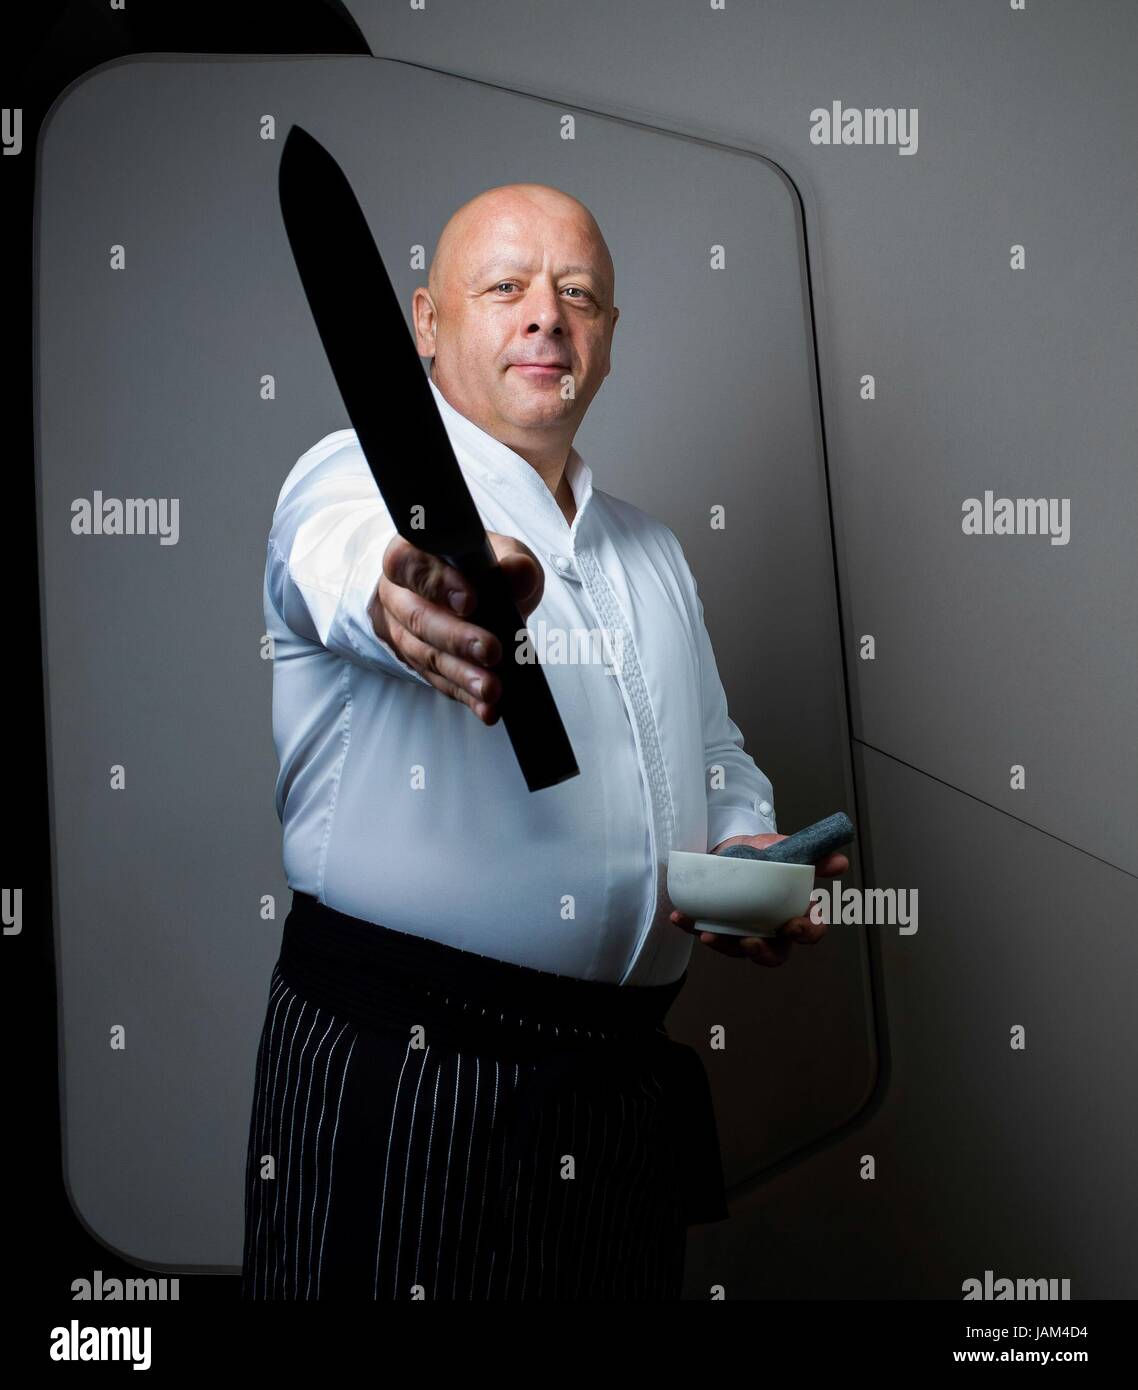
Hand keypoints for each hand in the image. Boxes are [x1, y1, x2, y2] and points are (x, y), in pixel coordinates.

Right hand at [368, 532, 543, 723]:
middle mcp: (398, 594)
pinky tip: (486, 706)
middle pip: (417, 618)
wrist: (472, 591)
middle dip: (456, 638)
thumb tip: (517, 574)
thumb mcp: (501, 552)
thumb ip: (511, 562)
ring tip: (492, 687)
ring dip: (461, 674)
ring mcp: (402, 632)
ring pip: (425, 655)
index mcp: (410, 555)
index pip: (410, 565)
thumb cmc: (479, 567)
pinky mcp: (416, 663)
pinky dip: (465, 695)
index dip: (438, 584)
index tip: (470, 602)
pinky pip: (437, 681)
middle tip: (491, 650)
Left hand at [669, 832, 848, 966]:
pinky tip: (680, 917)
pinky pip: (703, 929)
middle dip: (764, 953)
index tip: (795, 924)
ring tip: (709, 937)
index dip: (806, 933)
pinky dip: (691, 926)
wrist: (735, 845)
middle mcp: (770, 928)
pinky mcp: (715, 924)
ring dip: (724, 946)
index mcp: (794, 913)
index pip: (809, 932)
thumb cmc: (767, 855)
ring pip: (736, 949)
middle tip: (752, 942)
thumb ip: (815, 856)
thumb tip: (840, 862)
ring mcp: (741, 929)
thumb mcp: (790, 851)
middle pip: (773, 954)